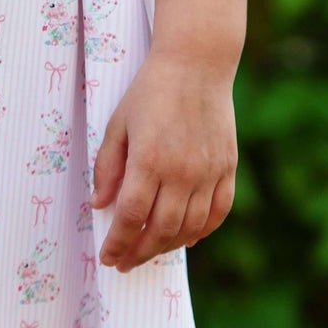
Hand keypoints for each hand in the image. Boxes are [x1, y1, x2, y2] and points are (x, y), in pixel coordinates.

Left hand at [89, 47, 237, 270]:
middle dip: (140, 252)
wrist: (197, 64)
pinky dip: (202, 231)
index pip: (131, 217)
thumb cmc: (151, 91)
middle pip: (160, 230)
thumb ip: (108, 166)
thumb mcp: (119, 123)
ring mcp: (209, 172)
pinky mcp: (228, 168)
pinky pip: (218, 213)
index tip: (108, 257)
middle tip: (126, 263)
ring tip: (150, 250)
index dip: (118, 242)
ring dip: (168, 247)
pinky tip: (187, 237)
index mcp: (150, 160)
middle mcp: (182, 172)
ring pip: (190, 228)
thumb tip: (100, 205)